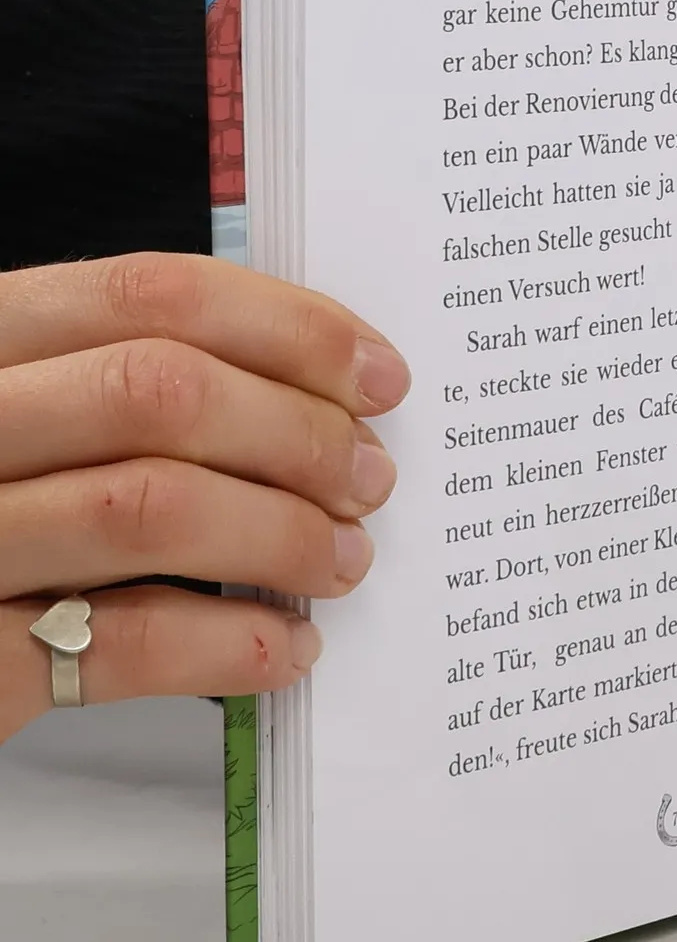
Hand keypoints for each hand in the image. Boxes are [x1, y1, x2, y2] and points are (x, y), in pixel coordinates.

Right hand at [0, 253, 409, 743]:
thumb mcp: (29, 414)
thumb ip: (127, 388)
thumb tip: (320, 400)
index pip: (149, 295)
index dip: (288, 330)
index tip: (377, 377)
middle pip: (159, 392)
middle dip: (298, 434)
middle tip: (369, 479)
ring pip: (148, 508)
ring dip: (281, 534)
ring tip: (343, 560)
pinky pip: (123, 642)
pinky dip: (231, 644)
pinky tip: (286, 647)